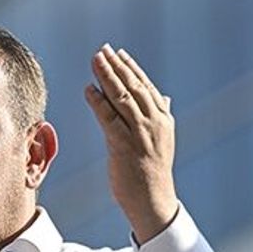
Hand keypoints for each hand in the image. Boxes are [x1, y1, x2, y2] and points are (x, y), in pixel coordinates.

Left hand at [83, 44, 178, 243]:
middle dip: (116, 65)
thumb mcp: (162, 140)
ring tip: (94, 60)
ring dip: (106, 76)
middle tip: (102, 49)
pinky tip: (89, 89)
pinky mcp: (124, 146)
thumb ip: (160, 116)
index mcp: (163, 119)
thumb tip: (163, 97)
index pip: (145, 86)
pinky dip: (98, 101)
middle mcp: (154, 123)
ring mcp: (140, 134)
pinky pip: (109, 119)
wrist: (153, 201)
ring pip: (121, 97)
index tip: (118, 53)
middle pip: (132, 86)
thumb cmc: (153, 172)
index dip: (130, 67)